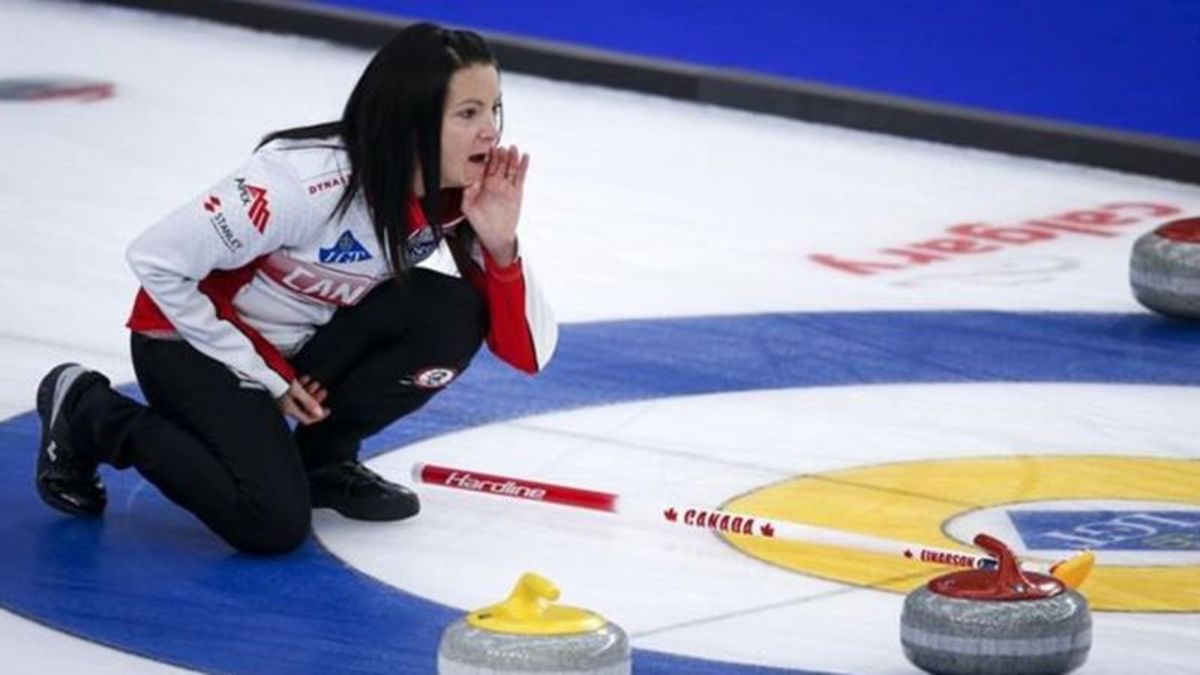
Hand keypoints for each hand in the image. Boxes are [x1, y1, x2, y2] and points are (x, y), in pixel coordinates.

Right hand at [277, 376, 327, 424]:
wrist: (262, 368)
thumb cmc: (275, 378)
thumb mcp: (296, 390)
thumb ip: (309, 402)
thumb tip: (319, 413)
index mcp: (289, 409)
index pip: (306, 420)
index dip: (318, 416)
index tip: (328, 410)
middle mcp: (285, 406)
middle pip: (304, 408)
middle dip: (316, 400)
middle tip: (323, 392)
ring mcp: (282, 397)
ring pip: (300, 398)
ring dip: (310, 391)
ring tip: (316, 383)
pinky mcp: (280, 388)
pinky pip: (294, 391)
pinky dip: (302, 386)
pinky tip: (305, 379)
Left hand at [462, 145, 528, 266]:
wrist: (496, 236)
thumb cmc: (481, 224)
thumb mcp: (468, 209)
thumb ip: (467, 195)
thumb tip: (469, 182)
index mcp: (483, 185)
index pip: (486, 167)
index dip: (488, 157)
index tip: (489, 148)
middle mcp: (495, 184)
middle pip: (499, 165)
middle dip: (501, 155)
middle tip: (502, 147)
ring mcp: (506, 187)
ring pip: (510, 168)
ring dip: (512, 158)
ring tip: (513, 149)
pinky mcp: (516, 192)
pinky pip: (520, 177)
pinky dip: (523, 167)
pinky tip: (524, 158)